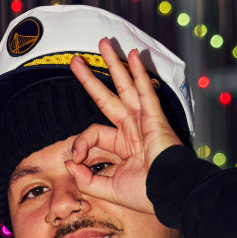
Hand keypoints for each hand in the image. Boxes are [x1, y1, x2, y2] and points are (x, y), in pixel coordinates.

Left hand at [62, 37, 184, 220]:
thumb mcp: (105, 189)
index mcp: (122, 144)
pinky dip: (139, 73)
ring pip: (125, 86)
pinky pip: (145, 90)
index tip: (76, 160)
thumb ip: (84, 178)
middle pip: (107, 96)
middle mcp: (132, 128)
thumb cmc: (145, 194)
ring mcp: (143, 120)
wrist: (168, 193)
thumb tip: (68, 163)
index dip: (79, 144)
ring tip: (103, 43)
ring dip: (115, 64)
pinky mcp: (154, 117)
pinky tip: (134, 55)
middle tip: (75, 60)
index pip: (92, 133)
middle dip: (91, 77)